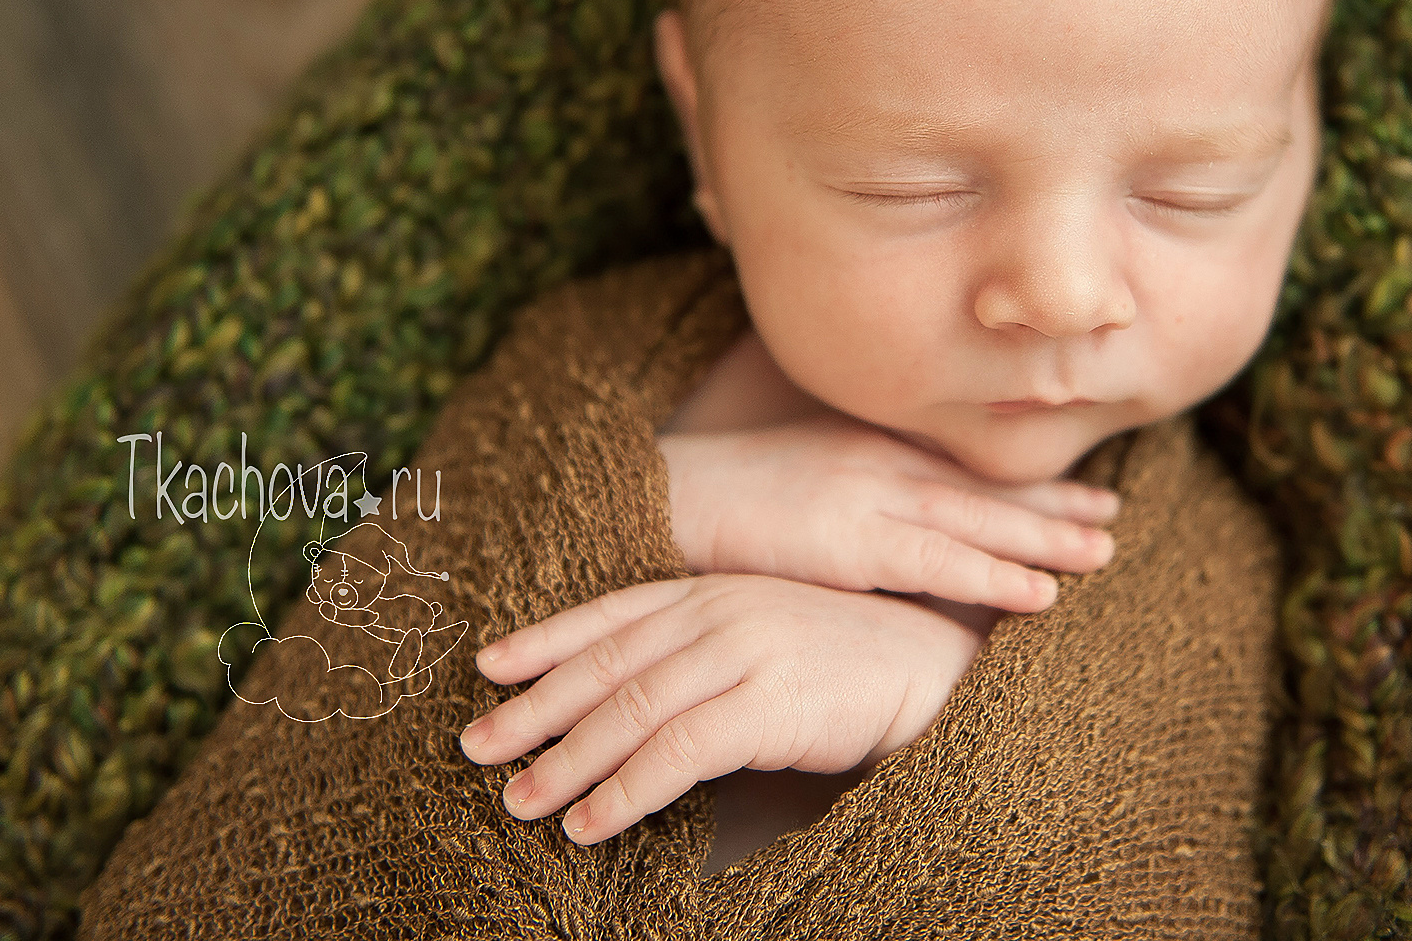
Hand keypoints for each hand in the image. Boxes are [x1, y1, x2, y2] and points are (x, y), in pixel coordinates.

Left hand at [457, 573, 981, 842]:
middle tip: (474, 747)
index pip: (610, 611)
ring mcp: (744, 650)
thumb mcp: (765, 639)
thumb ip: (702, 654)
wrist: (937, 666)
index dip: (545, 638)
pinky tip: (590, 823)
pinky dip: (624, 791)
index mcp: (714, 588)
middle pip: (605, 663)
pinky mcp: (769, 702)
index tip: (488, 666)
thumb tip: (628, 705)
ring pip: (630, 710)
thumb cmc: (851, 662)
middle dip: (534, 709)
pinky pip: (676, 753)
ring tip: (520, 803)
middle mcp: (720, 611)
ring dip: (567, 762)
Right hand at [661, 409, 1120, 613]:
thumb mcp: (804, 480)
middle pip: (986, 487)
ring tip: (1102, 555)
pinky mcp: (848, 541)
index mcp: (872, 447)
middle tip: (1115, 519)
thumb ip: (857, 493)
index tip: (1089, 493)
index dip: (1031, 485)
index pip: (970, 468)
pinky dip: (993, 577)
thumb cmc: (726, 497)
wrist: (663, 496)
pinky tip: (1040, 596)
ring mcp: (869, 498)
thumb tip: (899, 525)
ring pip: (977, 522)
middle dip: (1055, 506)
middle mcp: (882, 463)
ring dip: (1043, 540)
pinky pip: (937, 564)